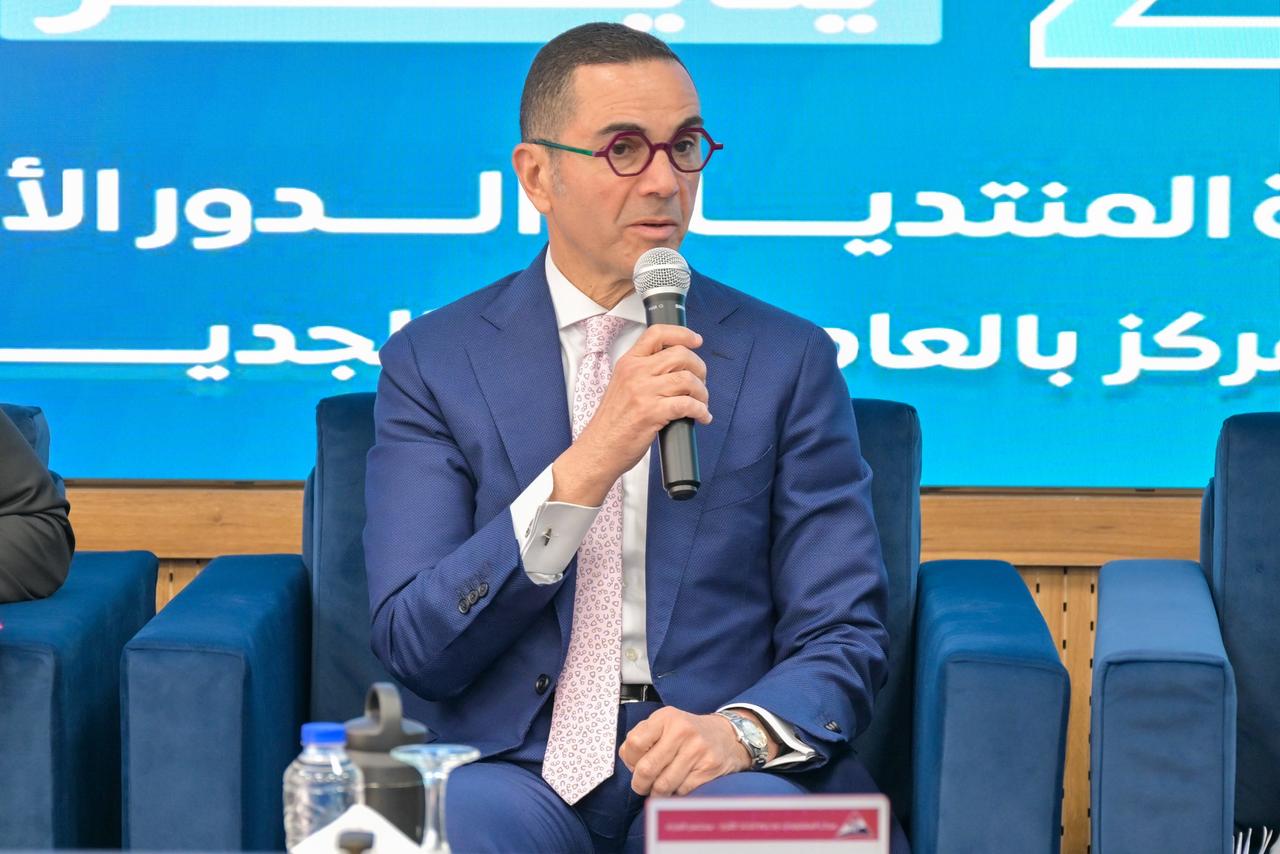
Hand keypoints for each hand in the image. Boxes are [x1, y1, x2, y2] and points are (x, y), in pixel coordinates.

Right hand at [551, 324, 710, 505]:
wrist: (599, 449)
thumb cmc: (612, 423)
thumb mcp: (622, 386)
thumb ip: (644, 373)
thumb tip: (677, 368)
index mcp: (628, 363)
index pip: (657, 334)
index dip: (682, 334)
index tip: (696, 341)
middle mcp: (635, 372)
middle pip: (680, 355)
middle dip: (699, 368)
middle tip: (701, 382)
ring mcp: (643, 392)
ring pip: (687, 379)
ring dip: (702, 392)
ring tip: (702, 403)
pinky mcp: (652, 412)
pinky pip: (687, 404)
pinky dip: (701, 411)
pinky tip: (702, 417)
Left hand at [618, 707, 752, 796]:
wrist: (726, 736)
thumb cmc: (687, 733)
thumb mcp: (663, 724)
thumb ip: (641, 738)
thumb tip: (628, 762)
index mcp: (665, 717)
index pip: (634, 743)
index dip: (630, 761)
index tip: (635, 765)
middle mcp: (682, 730)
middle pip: (646, 769)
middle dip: (640, 784)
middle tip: (642, 786)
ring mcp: (697, 749)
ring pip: (663, 785)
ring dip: (657, 792)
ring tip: (660, 787)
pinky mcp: (709, 768)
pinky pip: (681, 791)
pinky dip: (676, 793)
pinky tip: (679, 784)